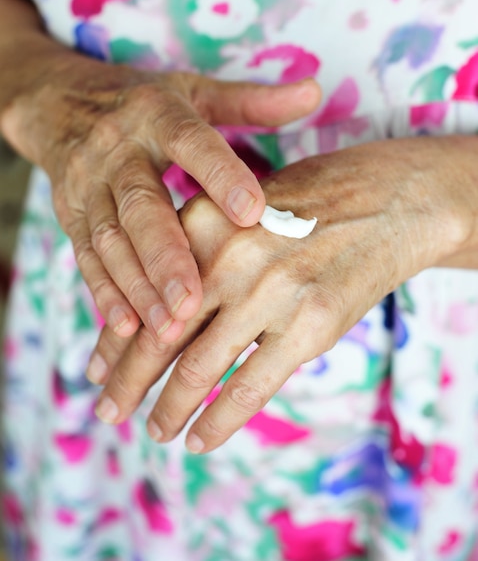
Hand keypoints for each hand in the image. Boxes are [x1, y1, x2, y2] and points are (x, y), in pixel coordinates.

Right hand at [6, 54, 319, 349]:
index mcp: (156, 114)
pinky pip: (85, 256)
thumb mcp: (194, 92)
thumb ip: (252, 101)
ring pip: (111, 241)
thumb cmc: (142, 103)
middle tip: (195, 302)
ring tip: (167, 330)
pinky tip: (125, 328)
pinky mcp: (69, 214)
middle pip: (141, 206)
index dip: (219, 174)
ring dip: (137, 287)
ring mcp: (87, 185)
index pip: (190, 141)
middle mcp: (117, 150)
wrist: (58, 102)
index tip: (252, 213)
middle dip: (167, 257)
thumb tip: (315, 91)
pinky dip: (104, 292)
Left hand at [91, 137, 470, 449]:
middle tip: (107, 411)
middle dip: (128, 382)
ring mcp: (270, 293)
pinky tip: (199, 439)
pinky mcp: (309, 326)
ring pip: (199, 369)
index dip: (116, 340)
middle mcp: (228, 258)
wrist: (383, 203)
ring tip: (154, 431)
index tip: (99, 370)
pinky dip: (219, 422)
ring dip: (168, 408)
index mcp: (201, 224)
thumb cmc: (303, 208)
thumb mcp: (238, 215)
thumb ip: (197, 258)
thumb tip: (154, 319)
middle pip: (160, 337)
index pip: (143, 296)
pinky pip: (250, 388)